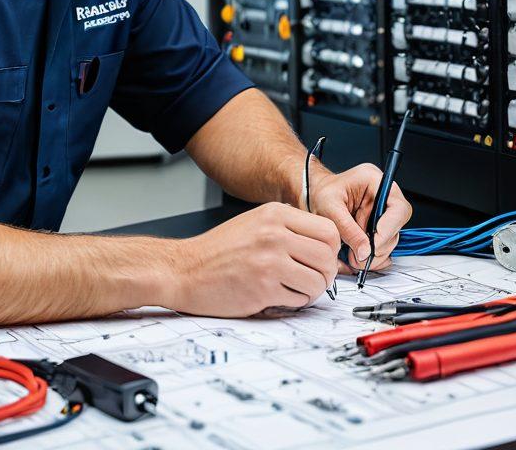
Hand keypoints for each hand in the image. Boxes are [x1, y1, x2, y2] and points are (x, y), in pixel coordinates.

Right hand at [165, 202, 340, 316]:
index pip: (329, 230)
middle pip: (327, 257)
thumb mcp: (254, 222)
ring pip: (318, 281)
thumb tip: (322, 241)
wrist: (184, 269)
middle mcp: (274, 233)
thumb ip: (286, 227)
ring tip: (294, 288)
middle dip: (325, 274)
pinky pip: (299, 299)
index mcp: (275, 214)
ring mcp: (269, 261)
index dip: (331, 249)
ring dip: (311, 291)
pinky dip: (294, 302)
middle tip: (312, 278)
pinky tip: (278, 295)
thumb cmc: (218, 250)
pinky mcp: (263, 288)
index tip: (322, 259)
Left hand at [307, 164, 411, 273]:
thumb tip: (365, 251)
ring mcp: (382, 209)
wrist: (314, 195)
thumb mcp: (329, 208)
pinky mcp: (379, 223)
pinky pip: (384, 243)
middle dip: (379, 246)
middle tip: (360, 257)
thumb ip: (348, 229)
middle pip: (396, 225)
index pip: (397, 207)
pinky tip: (359, 255)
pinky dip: (373, 254)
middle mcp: (382, 194)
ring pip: (391, 238)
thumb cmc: (321, 194)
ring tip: (355, 257)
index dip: (389, 229)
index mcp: (373, 180)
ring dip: (376, 253)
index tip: (373, 246)